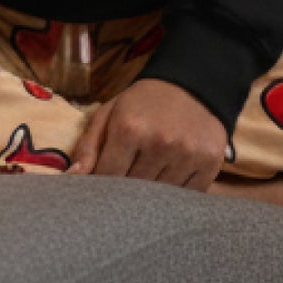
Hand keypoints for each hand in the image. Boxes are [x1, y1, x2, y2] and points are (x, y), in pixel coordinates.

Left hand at [67, 77, 227, 190]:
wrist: (194, 83)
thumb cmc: (144, 102)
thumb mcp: (110, 113)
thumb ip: (88, 145)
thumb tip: (72, 179)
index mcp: (129, 128)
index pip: (107, 178)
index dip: (102, 186)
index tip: (102, 187)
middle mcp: (160, 142)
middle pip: (133, 191)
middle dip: (125, 192)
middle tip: (125, 186)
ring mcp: (187, 154)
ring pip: (160, 198)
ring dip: (152, 196)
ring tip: (149, 179)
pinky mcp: (210, 163)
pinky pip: (187, 196)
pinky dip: (176, 196)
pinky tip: (171, 179)